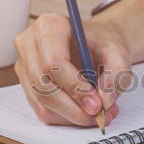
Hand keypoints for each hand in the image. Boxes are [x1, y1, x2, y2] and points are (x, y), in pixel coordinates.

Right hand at [14, 0, 143, 125]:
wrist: (96, 44)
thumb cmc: (103, 45)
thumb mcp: (118, 54)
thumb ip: (116, 75)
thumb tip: (105, 100)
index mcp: (49, 26)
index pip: (53, 61)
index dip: (74, 86)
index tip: (97, 103)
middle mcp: (29, 44)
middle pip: (43, 84)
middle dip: (74, 107)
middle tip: (101, 115)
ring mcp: (24, 65)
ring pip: (42, 102)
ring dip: (72, 115)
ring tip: (101, 115)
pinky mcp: (27, 85)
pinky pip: (42, 110)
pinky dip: (67, 118)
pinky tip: (86, 113)